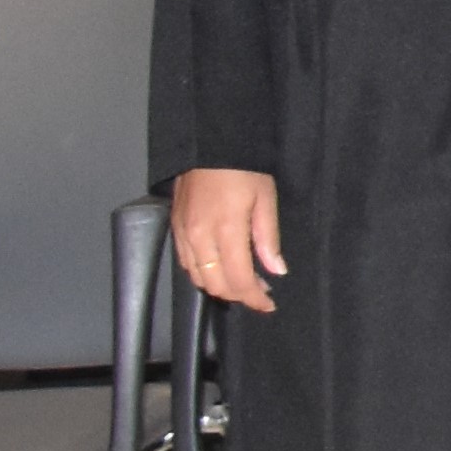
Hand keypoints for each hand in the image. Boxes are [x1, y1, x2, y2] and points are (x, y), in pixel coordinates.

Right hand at [167, 167, 284, 313]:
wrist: (209, 145)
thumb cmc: (243, 170)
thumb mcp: (266, 199)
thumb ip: (268, 239)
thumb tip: (276, 271)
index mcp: (226, 231)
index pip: (238, 280)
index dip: (254, 298)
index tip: (268, 305)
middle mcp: (199, 237)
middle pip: (215, 285)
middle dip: (238, 295)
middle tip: (260, 292)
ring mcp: (183, 234)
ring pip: (197, 278)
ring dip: (219, 286)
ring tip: (243, 281)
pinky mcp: (175, 228)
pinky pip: (186, 263)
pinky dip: (203, 273)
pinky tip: (219, 267)